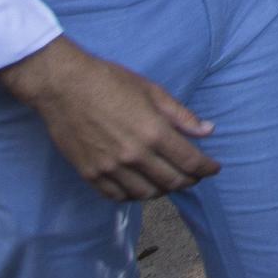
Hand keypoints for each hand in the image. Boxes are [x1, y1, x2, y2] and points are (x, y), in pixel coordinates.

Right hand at [0, 36, 218, 201]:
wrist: (63, 86)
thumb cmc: (109, 81)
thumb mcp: (152, 91)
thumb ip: (181, 115)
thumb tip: (208, 130)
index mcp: (153, 132)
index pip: (190, 161)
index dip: (207, 168)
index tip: (214, 168)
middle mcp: (134, 155)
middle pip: (172, 181)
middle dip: (190, 180)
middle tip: (195, 175)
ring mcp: (110, 168)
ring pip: (146, 194)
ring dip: (163, 190)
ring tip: (169, 181)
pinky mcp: (90, 174)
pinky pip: (117, 196)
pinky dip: (133, 195)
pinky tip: (140, 186)